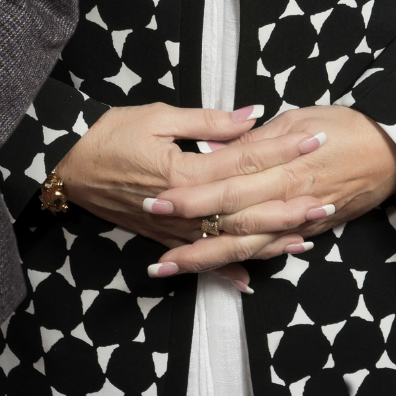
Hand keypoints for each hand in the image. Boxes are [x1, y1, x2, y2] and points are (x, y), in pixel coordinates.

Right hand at [53, 104, 314, 294]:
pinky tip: (250, 279)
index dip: (283, 150)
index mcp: (188, 171)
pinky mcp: (163, 239)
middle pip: (247, 208)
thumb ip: (209, 121)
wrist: (68, 165)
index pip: (247, 160)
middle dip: (289, 205)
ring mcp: (175, 229)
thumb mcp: (160, 117)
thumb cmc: (112, 134)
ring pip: (230, 240)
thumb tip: (252, 116)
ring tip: (306, 238)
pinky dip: (226, 269)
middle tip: (327, 200)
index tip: (315, 140)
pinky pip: (200, 259)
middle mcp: (185, 208)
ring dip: (268, 240)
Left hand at [142, 105, 395, 284]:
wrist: (394, 150)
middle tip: (152, 249)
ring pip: (247, 245)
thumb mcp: (298, 117)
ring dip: (208, 260)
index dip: (192, 195)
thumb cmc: (346, 124)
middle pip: (231, 222)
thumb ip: (256, 139)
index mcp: (282, 164)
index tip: (158, 201)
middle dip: (189, 237)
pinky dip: (250, 265)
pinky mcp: (311, 231)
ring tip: (170, 268)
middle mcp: (288, 197)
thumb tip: (217, 147)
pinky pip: (274, 250)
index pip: (227, 182)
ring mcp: (299, 219)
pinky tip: (226, 278)